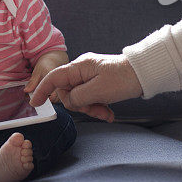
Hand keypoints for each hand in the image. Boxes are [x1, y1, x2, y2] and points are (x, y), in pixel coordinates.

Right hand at [28, 53, 143, 121]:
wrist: (145, 73)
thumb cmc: (123, 78)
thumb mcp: (98, 91)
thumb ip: (77, 97)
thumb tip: (69, 101)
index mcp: (79, 67)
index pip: (54, 78)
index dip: (43, 90)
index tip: (35, 103)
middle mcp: (82, 70)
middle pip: (68, 92)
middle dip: (80, 105)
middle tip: (95, 111)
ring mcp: (90, 76)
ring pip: (81, 97)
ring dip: (92, 108)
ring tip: (106, 114)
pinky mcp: (99, 82)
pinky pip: (91, 97)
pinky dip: (98, 106)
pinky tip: (109, 114)